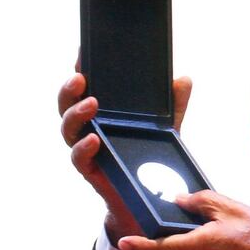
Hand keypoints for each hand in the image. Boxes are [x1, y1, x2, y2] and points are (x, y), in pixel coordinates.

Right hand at [57, 52, 192, 240]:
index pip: (85, 87)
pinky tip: (94, 139)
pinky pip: (78, 158)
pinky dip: (84, 147)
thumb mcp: (163, 127)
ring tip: (91, 103)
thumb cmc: (147, 155)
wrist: (146, 198)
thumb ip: (173, 105)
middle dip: (69, 89)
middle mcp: (87, 127)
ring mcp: (85, 148)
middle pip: (66, 104)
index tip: (82, 51)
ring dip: (75, 114)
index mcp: (100, 112)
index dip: (79, 68)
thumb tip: (183, 78)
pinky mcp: (89, 170)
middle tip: (80, 77)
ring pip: (67, 129)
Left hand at [118, 190, 249, 249]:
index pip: (160, 247)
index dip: (138, 246)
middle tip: (210, 227)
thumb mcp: (233, 208)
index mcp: (201, 245)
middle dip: (184, 236)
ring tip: (227, 242)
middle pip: (176, 249)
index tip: (124, 242)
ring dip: (199, 248)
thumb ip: (201, 201)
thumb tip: (180, 199)